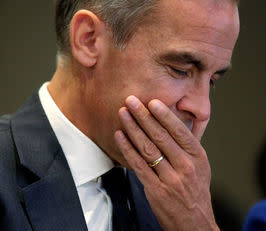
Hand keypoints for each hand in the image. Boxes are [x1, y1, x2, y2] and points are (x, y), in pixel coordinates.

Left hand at [114, 95, 218, 230]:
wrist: (194, 223)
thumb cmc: (194, 190)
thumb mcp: (200, 165)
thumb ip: (186, 145)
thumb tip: (171, 119)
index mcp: (197, 157)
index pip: (179, 131)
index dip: (164, 115)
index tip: (152, 101)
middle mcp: (185, 166)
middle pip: (161, 136)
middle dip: (143, 116)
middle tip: (131, 101)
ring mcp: (170, 178)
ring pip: (148, 148)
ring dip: (132, 128)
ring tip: (123, 113)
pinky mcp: (155, 189)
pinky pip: (138, 164)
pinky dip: (127, 148)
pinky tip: (120, 136)